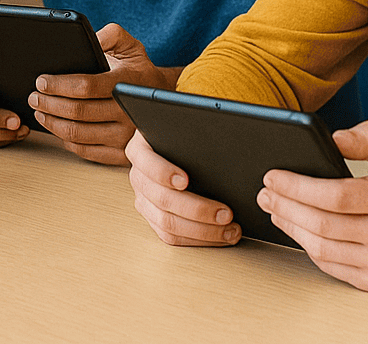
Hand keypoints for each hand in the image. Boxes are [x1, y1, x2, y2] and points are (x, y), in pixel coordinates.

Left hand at [29, 23, 173, 164]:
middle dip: (49, 103)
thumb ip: (109, 35)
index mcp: (128, 84)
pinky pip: (86, 152)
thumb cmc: (138, 70)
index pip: (87, 86)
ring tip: (40, 112)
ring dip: (52, 123)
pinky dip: (66, 141)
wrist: (159, 97)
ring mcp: (126, 137)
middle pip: (78, 112)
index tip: (41, 81)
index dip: (59, 85)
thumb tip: (89, 38)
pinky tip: (57, 129)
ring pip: (78, 134)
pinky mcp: (121, 154)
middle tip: (34, 97)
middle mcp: (129, 113)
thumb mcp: (128, 45)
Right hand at [126, 128, 240, 246]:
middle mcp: (138, 177)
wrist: (173, 149)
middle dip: (197, 209)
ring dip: (203, 230)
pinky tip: (220, 235)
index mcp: (140, 150)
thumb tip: (217, 138)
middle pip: (161, 199)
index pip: (146, 162)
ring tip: (229, 228)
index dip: (163, 172)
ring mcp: (144, 201)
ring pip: (167, 223)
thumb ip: (192, 133)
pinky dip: (198, 240)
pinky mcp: (154, 219)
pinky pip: (171, 237)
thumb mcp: (182, 128)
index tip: (185, 180)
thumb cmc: (181, 138)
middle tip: (225, 212)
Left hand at [257, 122, 367, 292]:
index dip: (297, 187)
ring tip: (274, 209)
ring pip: (322, 249)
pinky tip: (297, 229)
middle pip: (323, 224)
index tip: (272, 176)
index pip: (335, 195)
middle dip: (285, 206)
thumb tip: (333, 137)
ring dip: (291, 227)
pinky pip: (331, 267)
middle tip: (265, 193)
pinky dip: (308, 247)